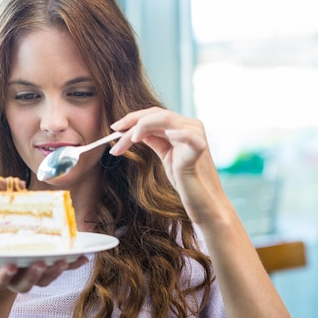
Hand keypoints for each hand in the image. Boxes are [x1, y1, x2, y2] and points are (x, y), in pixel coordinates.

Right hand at [0, 253, 88, 292]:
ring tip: (64, 260)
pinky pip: (63, 268)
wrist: (2, 270)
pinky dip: (74, 264)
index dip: (6, 275)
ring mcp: (33, 276)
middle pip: (27, 282)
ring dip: (56, 270)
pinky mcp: (47, 269)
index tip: (10, 265)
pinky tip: (85, 256)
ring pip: (46, 278)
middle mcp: (16, 280)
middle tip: (41, 263)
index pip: (1, 280)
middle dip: (35, 274)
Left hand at [110, 107, 225, 223]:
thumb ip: (154, 140)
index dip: (133, 118)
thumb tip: (135, 130)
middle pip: (156, 114)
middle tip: (114, 132)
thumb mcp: (166, 155)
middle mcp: (191, 126)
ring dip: (142, 127)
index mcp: (183, 126)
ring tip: (129, 140)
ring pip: (165, 119)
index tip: (115, 128)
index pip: (154, 114)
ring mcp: (196, 135)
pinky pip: (188, 136)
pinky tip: (165, 135)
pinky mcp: (199, 149)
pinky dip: (177, 133)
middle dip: (132, 122)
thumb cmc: (186, 181)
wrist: (203, 202)